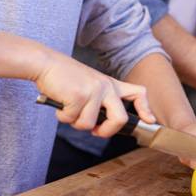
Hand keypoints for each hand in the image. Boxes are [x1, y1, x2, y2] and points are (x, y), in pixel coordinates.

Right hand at [34, 50, 154, 137]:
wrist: (46, 63)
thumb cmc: (65, 76)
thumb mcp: (90, 84)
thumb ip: (100, 100)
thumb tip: (101, 126)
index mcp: (110, 84)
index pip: (138, 93)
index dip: (145, 109)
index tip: (149, 120)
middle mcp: (106, 86)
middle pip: (120, 118)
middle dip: (106, 131)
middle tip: (96, 131)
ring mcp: (93, 90)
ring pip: (89, 124)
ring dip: (75, 121)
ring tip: (69, 107)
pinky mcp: (79, 96)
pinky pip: (72, 119)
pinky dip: (63, 116)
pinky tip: (60, 102)